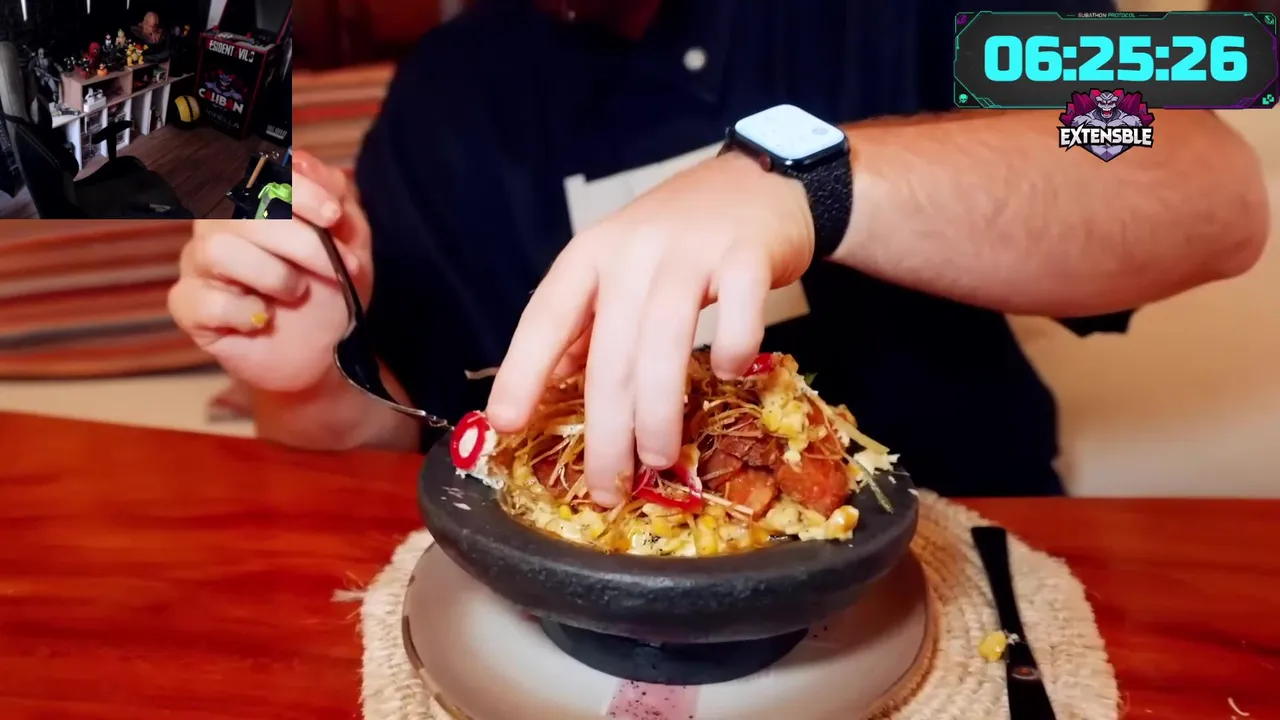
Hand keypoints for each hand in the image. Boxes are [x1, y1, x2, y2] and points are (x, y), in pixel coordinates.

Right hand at [168, 151, 372, 392]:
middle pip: (239, 209)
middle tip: (338, 269)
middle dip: (300, 240)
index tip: (334, 216)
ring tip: (297, 294)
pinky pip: (201, 298)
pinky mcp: (189, 306)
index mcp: (258, 198)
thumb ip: (334, 196)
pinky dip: (243, 312)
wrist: (326, 352)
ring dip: (273, 275)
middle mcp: (220, 223)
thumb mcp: (352, 241)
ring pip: (217, 249)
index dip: (296, 187)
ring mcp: (200, 263)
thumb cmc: (333, 290)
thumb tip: (300, 163)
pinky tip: (263, 319)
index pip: (257, 170)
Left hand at [487, 152, 814, 505]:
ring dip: (658, 410)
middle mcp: (633, 250)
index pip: (546, 317)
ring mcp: (691, 250)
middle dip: (606, 429)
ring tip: (657, 457)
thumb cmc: (682, 236)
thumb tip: (551, 384)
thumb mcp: (620, 267)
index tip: (506, 424)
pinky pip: (736, 313)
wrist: (761, 180)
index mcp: (592, 255)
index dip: (523, 372)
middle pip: (609, 351)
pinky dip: (730, 351)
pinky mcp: (746, 255)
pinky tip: (727, 375)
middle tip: (607, 485)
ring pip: (664, 342)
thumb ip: (589, 321)